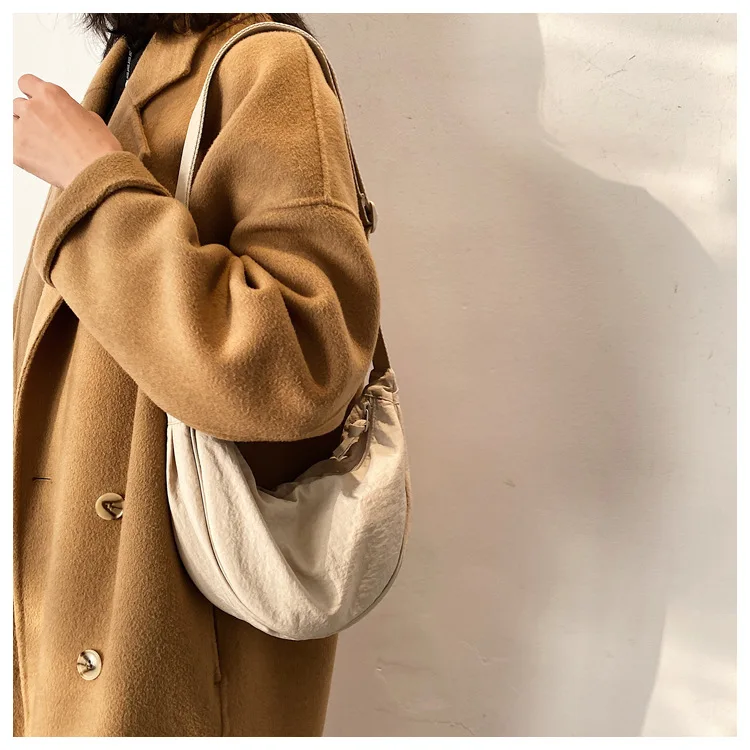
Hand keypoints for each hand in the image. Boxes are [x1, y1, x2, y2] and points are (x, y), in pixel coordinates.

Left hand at [13, 73, 122, 188]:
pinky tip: (38, 158)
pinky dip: (20, 150)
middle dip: (28, 115)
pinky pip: (8, 145)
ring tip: (41, 145)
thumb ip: (69, 111)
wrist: (98, 175)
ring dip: (22, 131)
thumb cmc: (100, 151)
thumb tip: (65, 115)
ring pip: (11, 123)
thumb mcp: (91, 119)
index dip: (32, 94)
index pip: (26, 82)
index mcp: (51, 94)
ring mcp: (22, 129)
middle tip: (44, 130)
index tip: (36, 102)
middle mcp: (33, 107)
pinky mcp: (16, 151)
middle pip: (17, 104)